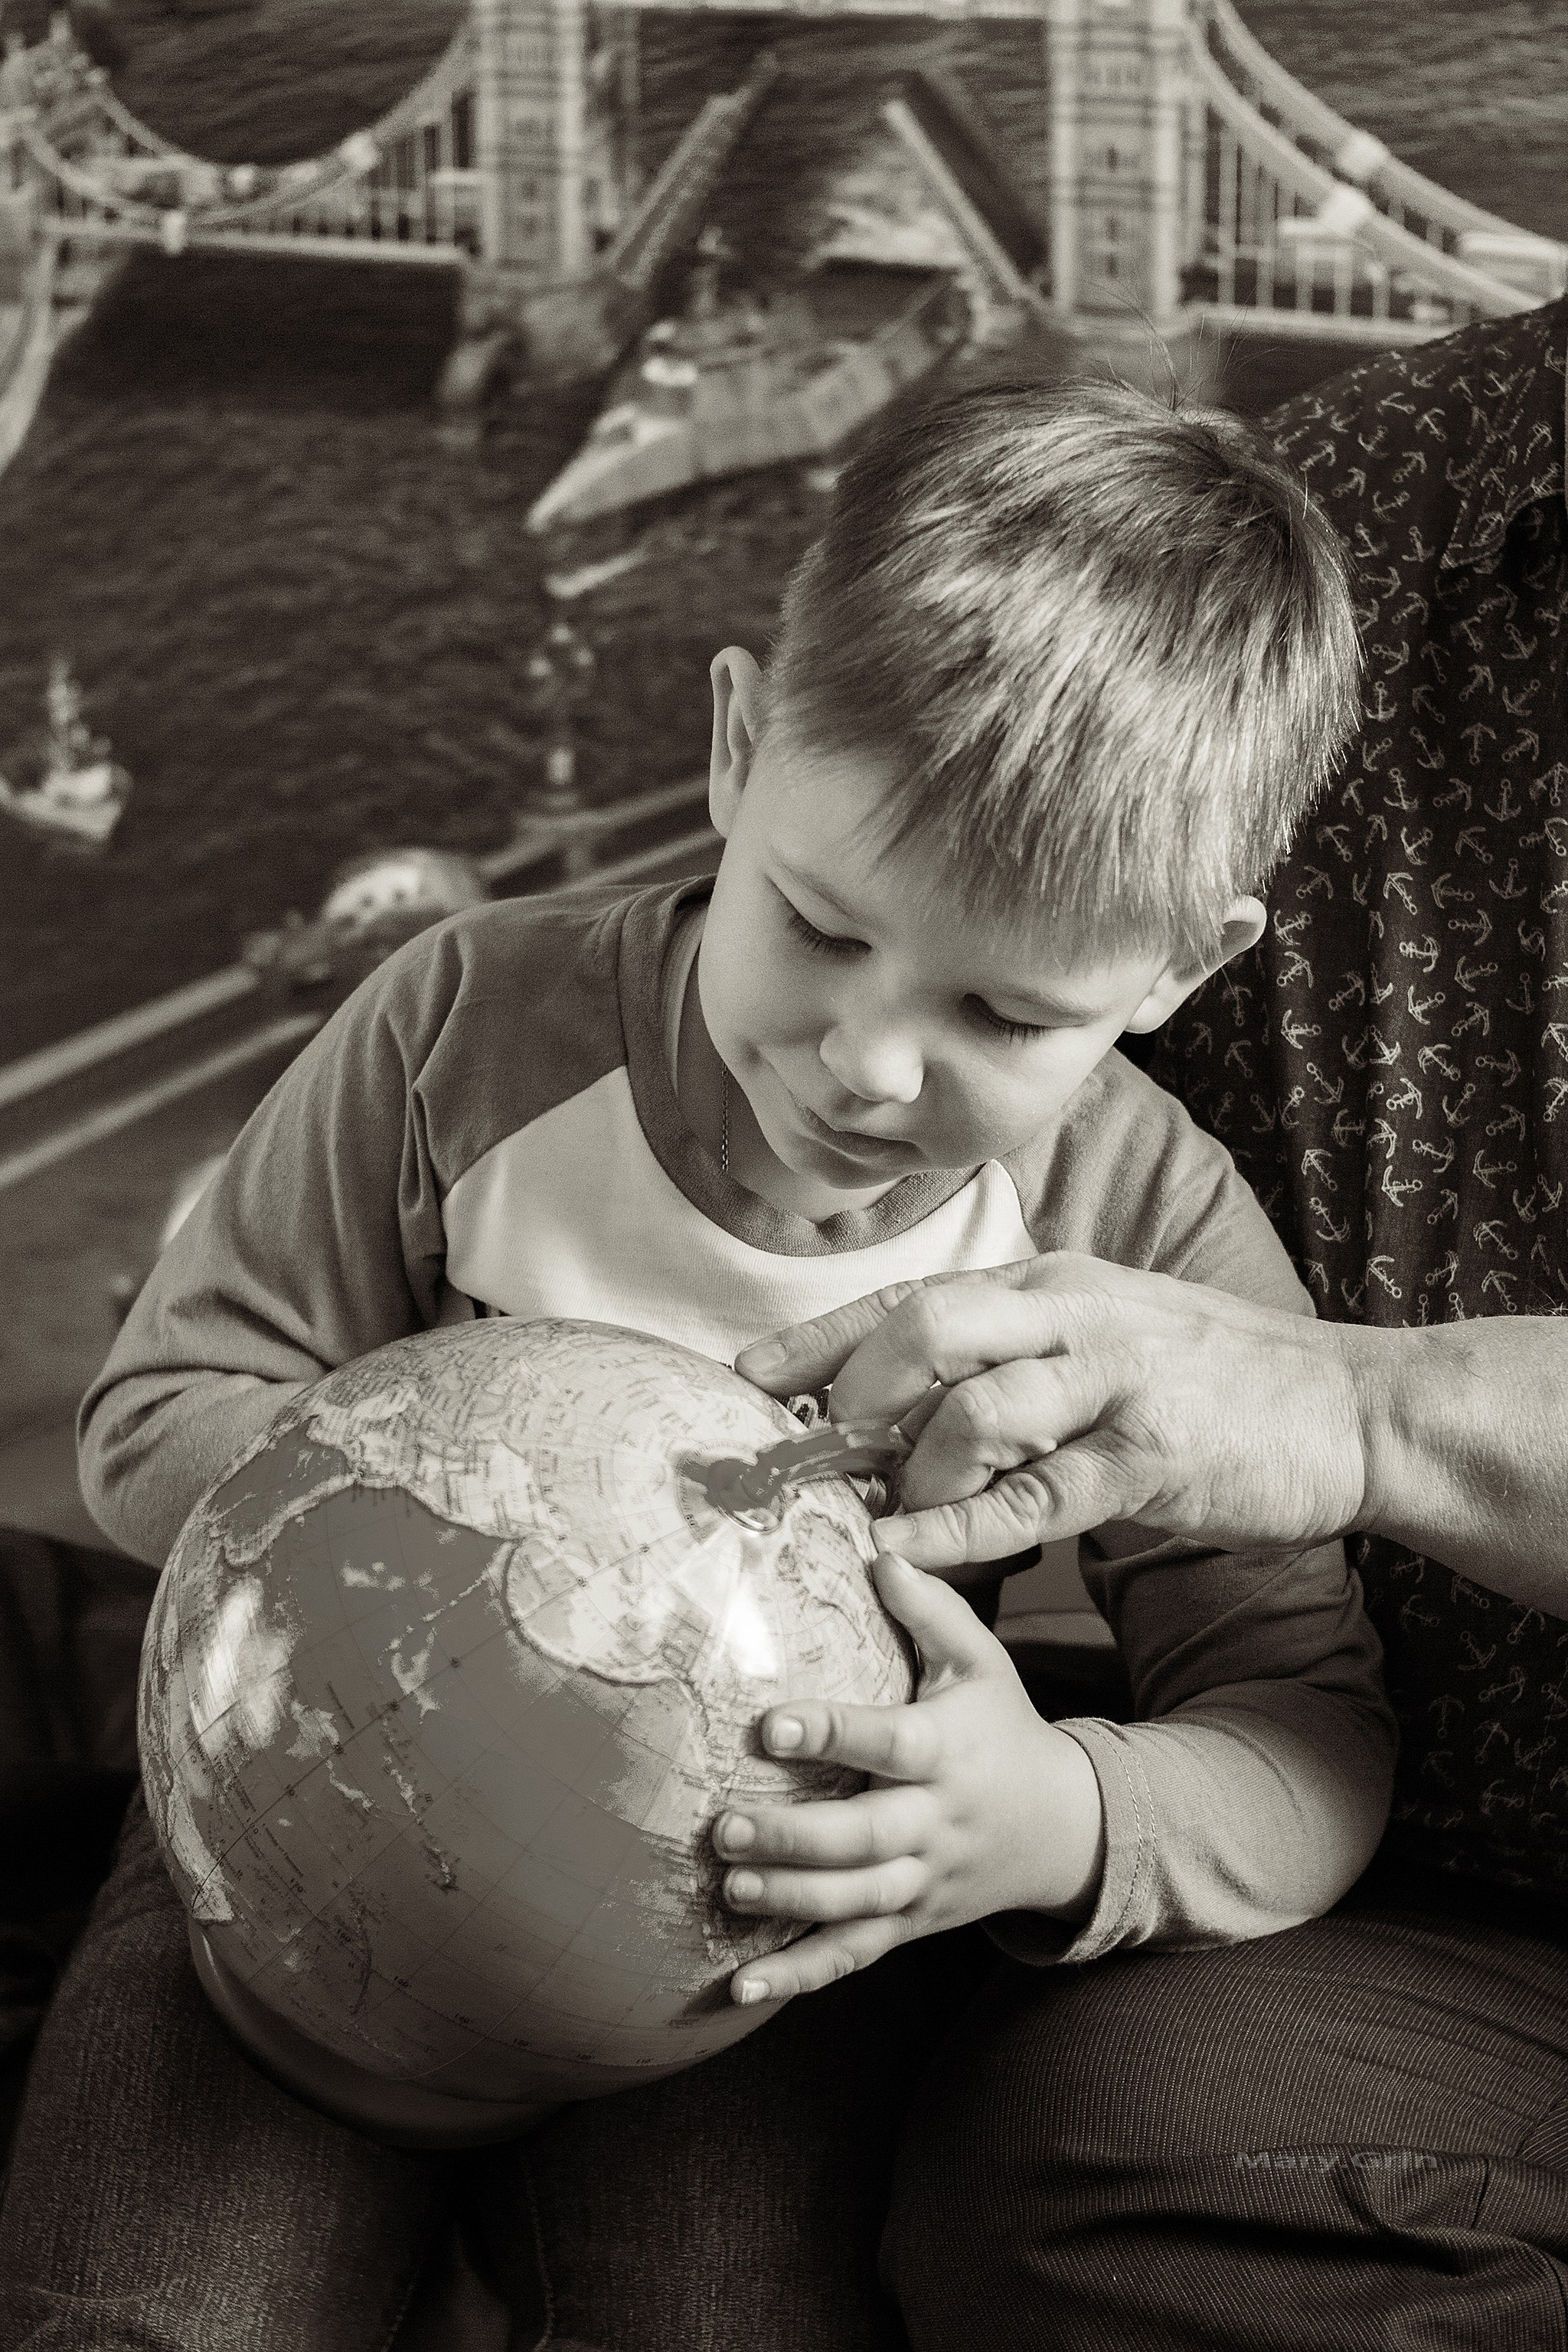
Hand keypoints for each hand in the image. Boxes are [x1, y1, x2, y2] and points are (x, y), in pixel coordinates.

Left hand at [714, 1552, 1104, 2005]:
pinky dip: (798, 1978)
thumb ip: (930, 1607)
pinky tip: (739, 1988)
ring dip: (790, 1903)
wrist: (1064, 1827)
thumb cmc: (1004, 1726)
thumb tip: (879, 1547)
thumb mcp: (981, 1660)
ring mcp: (924, 1883)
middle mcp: (935, 1822)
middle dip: (793, 1838)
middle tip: (724, 1825)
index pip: (887, 1742)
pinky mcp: (911, 1925)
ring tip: (730, 1886)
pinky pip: (853, 1957)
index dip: (831, 1735)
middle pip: (863, 1839)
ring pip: (856, 1904)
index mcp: (946, 1750)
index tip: (770, 1726)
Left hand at [734, 1255, 1366, 1568]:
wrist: (1349, 1410)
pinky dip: (966, 1527)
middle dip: (848, 1394)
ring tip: (876, 1519)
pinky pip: (1038, 1493)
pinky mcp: (1153, 1456)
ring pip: (975, 1408)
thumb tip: (911, 1404)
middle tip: (808, 1458)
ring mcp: (1116, 1382)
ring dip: (909, 1470)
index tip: (743, 1373)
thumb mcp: (1106, 1339)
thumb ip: (1017, 1359)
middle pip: (926, 1329)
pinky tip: (918, 1552)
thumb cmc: (1214, 1384)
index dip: (819, 1336)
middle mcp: (1074, 1316)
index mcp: (1052, 1287)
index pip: (911, 1295)